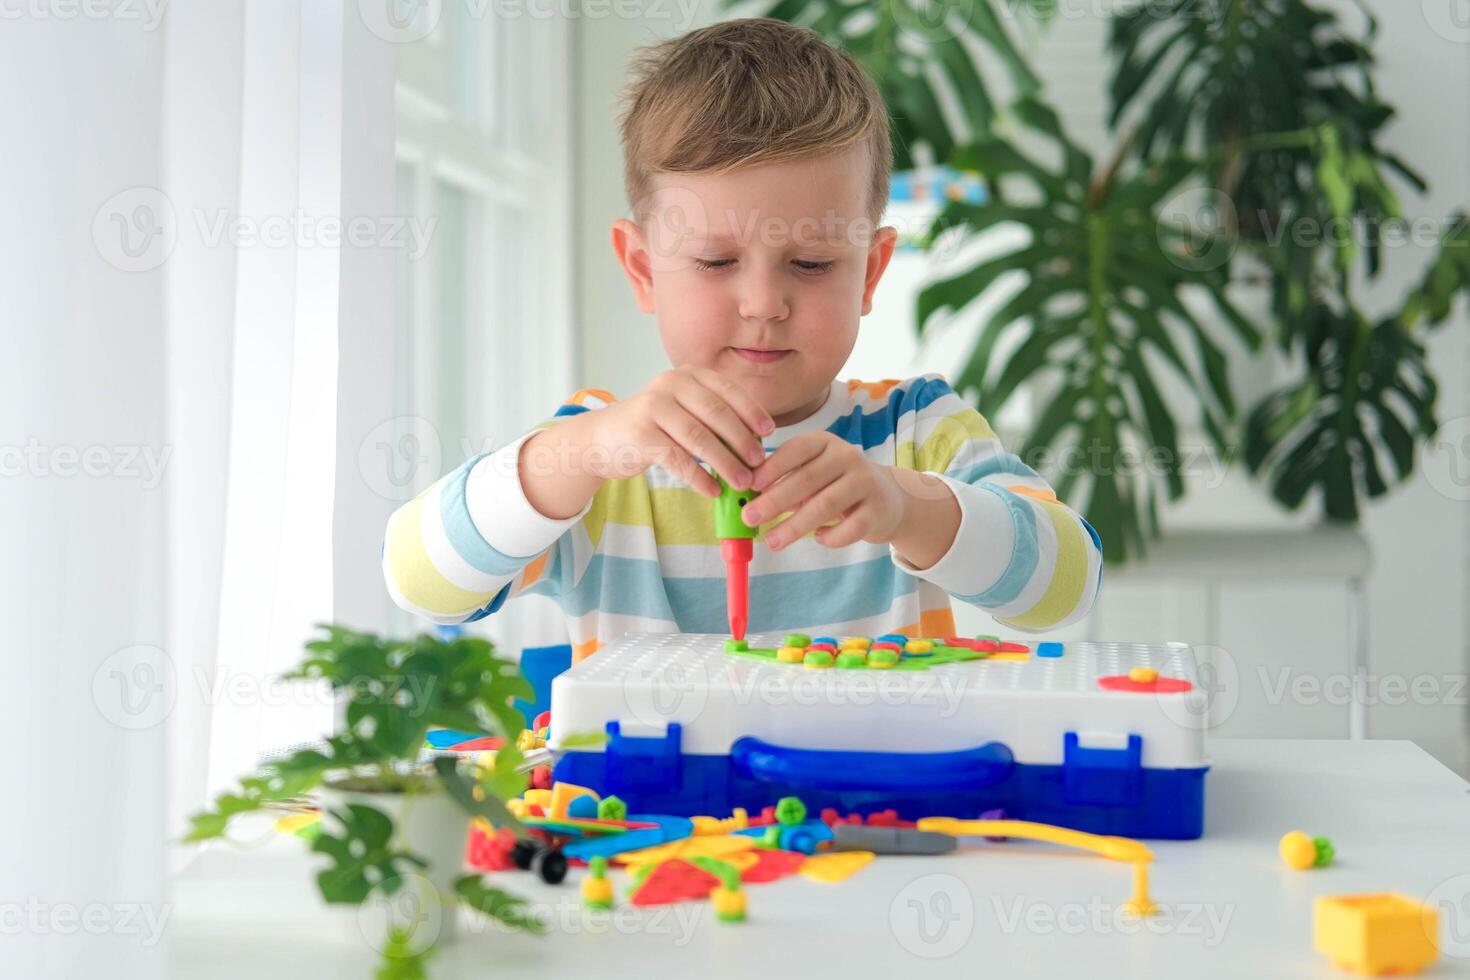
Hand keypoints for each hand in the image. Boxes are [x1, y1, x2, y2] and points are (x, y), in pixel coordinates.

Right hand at [588, 366, 774, 497]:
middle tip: (759, 463)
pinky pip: (678, 458)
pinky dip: (699, 477)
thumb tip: (756, 441)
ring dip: (725, 462)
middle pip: (717, 413)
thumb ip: (714, 418)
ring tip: (742, 482)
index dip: (752, 411)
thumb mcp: (684, 411)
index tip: (768, 432)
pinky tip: (713, 490)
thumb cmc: (653, 427)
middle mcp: (671, 384)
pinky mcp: (641, 433)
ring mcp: (653, 406)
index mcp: (688, 375)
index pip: (728, 389)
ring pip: (699, 437)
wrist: (603, 438)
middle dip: (742, 440)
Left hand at [742, 432, 906, 549]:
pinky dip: (830, 537)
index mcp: (824, 443)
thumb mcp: (811, 473)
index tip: (749, 486)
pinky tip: (818, 538)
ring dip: (794, 525)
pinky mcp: (877, 510)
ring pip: (826, 505)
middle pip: (807, 479)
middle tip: (750, 517)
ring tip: (772, 541)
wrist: (886, 498)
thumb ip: (782, 480)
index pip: (796, 450)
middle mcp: (847, 457)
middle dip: (775, 500)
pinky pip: (849, 528)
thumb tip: (745, 498)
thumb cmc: (834, 485)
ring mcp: (865, 482)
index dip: (772, 467)